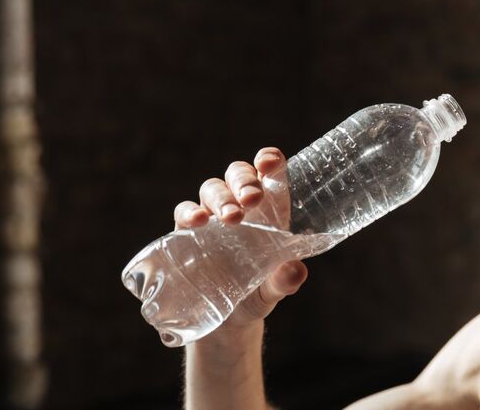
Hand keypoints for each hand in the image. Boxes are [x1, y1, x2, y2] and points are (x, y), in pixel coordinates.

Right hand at [173, 147, 307, 339]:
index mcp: (270, 212)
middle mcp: (241, 208)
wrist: (226, 320)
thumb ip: (285, 280)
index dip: (270, 160)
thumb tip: (295, 271)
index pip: (271, 174)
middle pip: (239, 174)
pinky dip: (189, 212)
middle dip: (244, 180)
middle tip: (252, 199)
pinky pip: (184, 211)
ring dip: (221, 197)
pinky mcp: (188, 233)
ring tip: (231, 218)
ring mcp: (213, 218)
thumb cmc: (257, 294)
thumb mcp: (273, 290)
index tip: (269, 162)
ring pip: (212, 188)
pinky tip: (198, 222)